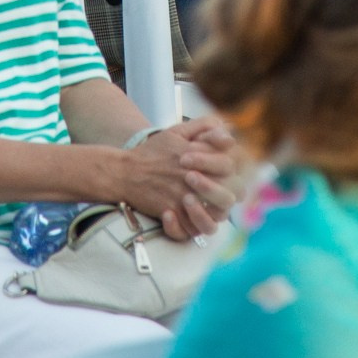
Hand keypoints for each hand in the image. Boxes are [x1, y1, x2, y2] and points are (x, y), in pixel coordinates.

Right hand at [113, 118, 237, 239]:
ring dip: (213, 214)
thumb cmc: (153, 152)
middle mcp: (192, 177)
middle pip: (227, 195)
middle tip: (221, 195)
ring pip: (213, 218)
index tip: (227, 176)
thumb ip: (204, 127)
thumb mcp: (177, 132)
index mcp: (197, 156)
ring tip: (206, 209)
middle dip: (227, 195)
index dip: (233, 173)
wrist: (125, 172)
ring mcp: (182, 196)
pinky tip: (188, 218)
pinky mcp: (170, 211)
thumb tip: (228, 132)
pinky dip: (192, 228)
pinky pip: (190, 229)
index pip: (229, 166)